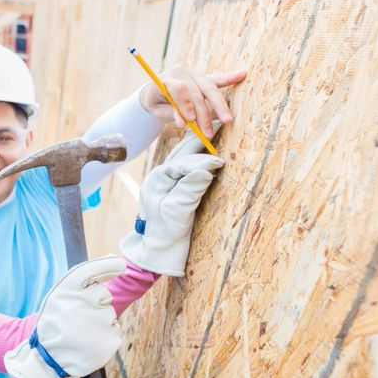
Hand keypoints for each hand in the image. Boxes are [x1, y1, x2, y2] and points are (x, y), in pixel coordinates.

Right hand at [4, 255, 125, 377]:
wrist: (49, 360)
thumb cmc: (57, 323)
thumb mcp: (59, 297)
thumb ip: (84, 279)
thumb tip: (115, 258)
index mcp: (64, 292)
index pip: (90, 270)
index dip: (108, 264)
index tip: (121, 264)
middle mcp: (80, 305)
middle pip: (104, 294)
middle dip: (96, 303)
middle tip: (77, 317)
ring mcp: (96, 324)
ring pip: (110, 313)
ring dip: (100, 320)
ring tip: (82, 332)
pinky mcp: (109, 341)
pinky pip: (114, 330)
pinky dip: (105, 335)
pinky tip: (90, 343)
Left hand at [120, 126, 223, 275]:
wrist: (156, 249)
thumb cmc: (166, 233)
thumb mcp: (179, 212)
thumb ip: (191, 188)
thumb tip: (208, 167)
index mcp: (158, 179)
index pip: (184, 162)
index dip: (203, 160)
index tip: (221, 159)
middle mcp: (158, 175)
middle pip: (182, 151)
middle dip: (201, 140)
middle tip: (221, 127)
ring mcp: (163, 180)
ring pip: (182, 156)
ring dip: (199, 146)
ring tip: (216, 135)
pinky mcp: (170, 187)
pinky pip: (184, 166)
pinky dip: (196, 158)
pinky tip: (208, 155)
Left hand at [139, 65, 245, 136]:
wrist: (154, 91)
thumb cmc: (156, 102)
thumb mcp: (157, 110)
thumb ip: (171, 113)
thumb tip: (185, 122)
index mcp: (166, 79)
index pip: (179, 89)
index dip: (185, 104)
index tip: (190, 120)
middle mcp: (181, 73)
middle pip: (197, 92)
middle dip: (204, 114)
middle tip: (208, 132)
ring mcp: (193, 74)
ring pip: (209, 89)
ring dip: (219, 107)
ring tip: (226, 121)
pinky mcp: (202, 78)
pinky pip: (217, 79)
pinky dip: (229, 77)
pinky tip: (242, 74)